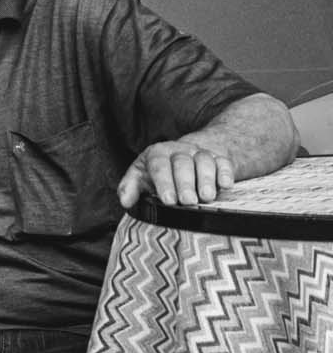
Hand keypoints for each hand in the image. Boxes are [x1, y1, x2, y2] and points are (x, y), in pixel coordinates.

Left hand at [117, 140, 235, 207]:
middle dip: (186, 184)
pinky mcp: (217, 158)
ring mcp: (199, 153)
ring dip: (206, 179)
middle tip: (188, 202)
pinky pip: (223, 162)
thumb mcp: (139, 177)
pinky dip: (225, 173)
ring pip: (204, 161)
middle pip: (183, 164)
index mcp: (157, 153)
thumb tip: (126, 201)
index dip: (164, 183)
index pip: (159, 165)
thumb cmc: (156, 173)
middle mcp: (179, 151)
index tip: (169, 201)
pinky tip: (226, 185)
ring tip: (206, 197)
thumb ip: (129, 188)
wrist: (182, 158)